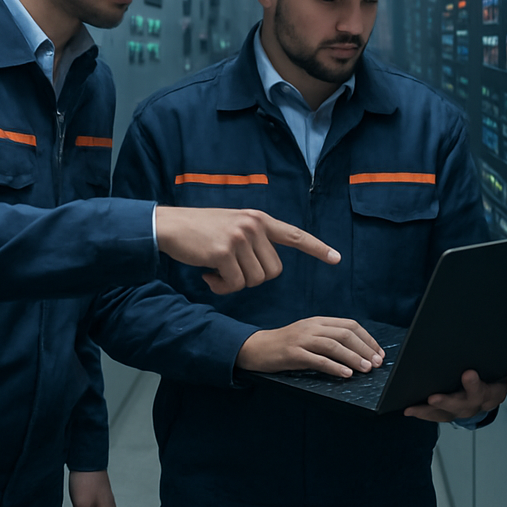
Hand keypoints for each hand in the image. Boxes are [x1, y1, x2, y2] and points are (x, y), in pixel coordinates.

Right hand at [155, 206, 340, 294]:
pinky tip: (208, 275)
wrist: (170, 225)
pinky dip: (221, 287)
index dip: (316, 248)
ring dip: (234, 284)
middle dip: (253, 278)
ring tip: (216, 270)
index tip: (336, 258)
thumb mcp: (233, 225)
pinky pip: (234, 284)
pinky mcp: (224, 251)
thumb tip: (267, 266)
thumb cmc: (200, 230)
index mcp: (259, 219)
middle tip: (229, 270)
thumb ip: (253, 238)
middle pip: (272, 271)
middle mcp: (253, 226)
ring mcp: (239, 237)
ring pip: (254, 280)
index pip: (294, 234)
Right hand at [236, 317, 383, 377]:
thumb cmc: (285, 345)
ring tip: (366, 369)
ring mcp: (301, 339)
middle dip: (365, 348)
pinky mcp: (293, 353)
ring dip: (353, 357)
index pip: (349, 325)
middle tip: (377, 363)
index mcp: (318, 321)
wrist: (256, 348)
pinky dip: (334, 367)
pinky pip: (317, 360)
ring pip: (333, 345)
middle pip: (345, 334)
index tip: (379, 352)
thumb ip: (327, 339)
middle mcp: (311, 327)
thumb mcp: (308, 336)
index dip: (367, 338)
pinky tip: (345, 374)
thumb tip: (356, 352)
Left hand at [403, 369, 506, 422]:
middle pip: (483, 396)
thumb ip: (500, 362)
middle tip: (469, 375)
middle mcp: (484, 401)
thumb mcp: (494, 367)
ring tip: (434, 398)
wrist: (474, 398)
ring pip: (458, 409)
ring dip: (446, 403)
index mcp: (499, 388)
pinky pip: (436, 415)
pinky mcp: (448, 413)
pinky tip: (410, 409)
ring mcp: (465, 408)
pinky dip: (423, 412)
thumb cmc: (484, 377)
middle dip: (475, 386)